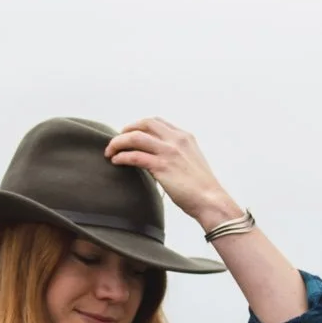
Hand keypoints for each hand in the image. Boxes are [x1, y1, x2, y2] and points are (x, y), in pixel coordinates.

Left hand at [104, 118, 241, 229]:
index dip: (139, 126)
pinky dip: (122, 156)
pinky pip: (134, 156)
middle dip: (126, 130)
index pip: (157, 122)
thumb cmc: (202, 188)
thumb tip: (156, 158)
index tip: (129, 134)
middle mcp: (176, 140)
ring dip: (118, 143)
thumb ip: (177, 154)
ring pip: (135, 137)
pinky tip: (116, 161)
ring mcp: (169, 152)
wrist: (211, 200)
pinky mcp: (162, 166)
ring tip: (110, 152)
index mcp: (185, 137)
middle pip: (144, 124)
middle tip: (116, 141)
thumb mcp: (192, 161)